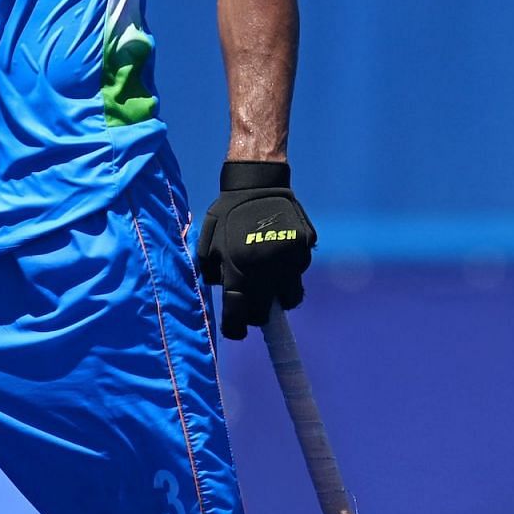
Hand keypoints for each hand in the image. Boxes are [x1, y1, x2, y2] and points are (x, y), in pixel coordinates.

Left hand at [194, 161, 316, 339]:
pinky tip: (280, 252)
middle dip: (258, 312)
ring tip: (271, 279)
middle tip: (254, 302)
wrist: (256, 183)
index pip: (238, 317)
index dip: (236, 329)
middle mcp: (265, 271)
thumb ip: (212, 272)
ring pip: (290, 297)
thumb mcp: (209, 242)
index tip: (236, 330)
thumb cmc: (227, 213)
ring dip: (280, 295)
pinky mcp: (304, 250)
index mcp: (238, 271)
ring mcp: (288, 261)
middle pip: (265, 314)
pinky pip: (299, 272)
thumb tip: (224, 295)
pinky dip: (291, 270)